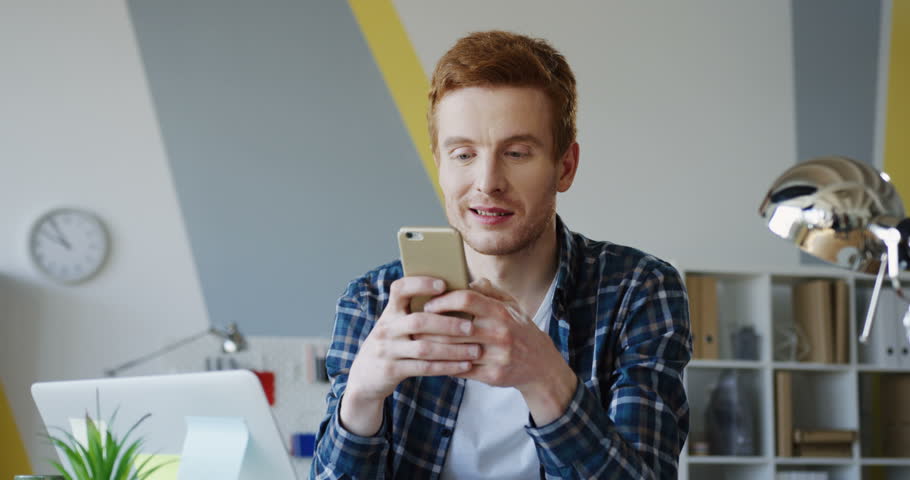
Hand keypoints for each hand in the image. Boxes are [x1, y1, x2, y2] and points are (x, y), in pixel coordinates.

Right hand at [341, 276, 479, 434]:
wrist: (366, 376)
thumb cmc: (393, 343)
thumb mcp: (397, 324)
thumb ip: (417, 311)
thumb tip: (455, 293)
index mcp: (390, 311)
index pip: (400, 289)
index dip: (420, 284)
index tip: (443, 284)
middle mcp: (386, 328)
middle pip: (419, 321)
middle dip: (448, 324)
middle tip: (472, 327)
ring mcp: (387, 350)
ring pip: (425, 348)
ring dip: (453, 350)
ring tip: (476, 350)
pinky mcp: (392, 370)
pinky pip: (424, 367)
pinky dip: (447, 367)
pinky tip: (465, 365)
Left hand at [423, 278, 577, 424]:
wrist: (541, 365)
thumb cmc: (521, 330)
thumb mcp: (512, 306)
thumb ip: (490, 291)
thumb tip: (466, 280)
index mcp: (501, 312)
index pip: (467, 298)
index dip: (444, 299)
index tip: (428, 304)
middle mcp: (500, 333)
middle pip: (456, 327)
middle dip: (431, 325)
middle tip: (415, 323)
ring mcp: (497, 356)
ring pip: (455, 350)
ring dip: (433, 346)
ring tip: (418, 341)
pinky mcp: (493, 376)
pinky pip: (461, 369)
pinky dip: (444, 364)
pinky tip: (432, 359)